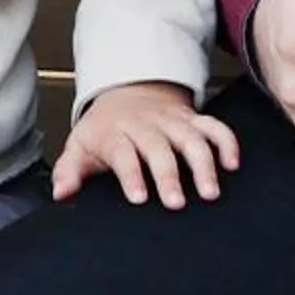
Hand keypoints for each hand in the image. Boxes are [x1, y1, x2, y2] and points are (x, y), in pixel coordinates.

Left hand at [52, 81, 241, 208]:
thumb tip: (62, 193)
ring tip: (210, 191)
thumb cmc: (105, 130)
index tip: (140, 197)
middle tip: (177, 202)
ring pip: (191, 137)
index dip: (131, 174)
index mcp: (116, 133)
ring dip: (203, 163)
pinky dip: (227, 142)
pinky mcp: (193, 120)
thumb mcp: (81, 146)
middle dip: (169, 174)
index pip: (122, 152)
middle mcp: (146, 126)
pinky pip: (215, 127)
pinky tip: (233, 164)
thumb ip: (70, 171)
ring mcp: (172, 122)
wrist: (128, 92)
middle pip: (159, 147)